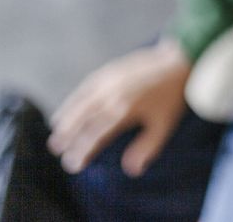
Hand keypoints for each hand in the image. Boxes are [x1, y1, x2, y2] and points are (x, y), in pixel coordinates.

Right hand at [48, 39, 190, 176]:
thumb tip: (130, 170)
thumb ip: (147, 148)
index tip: (73, 164)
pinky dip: (73, 99)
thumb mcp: (163, 125)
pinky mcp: (107, 71)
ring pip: (79, 102)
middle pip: (81, 119)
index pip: (95, 136)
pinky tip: (68, 108)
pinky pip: (84, 87)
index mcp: (123, 111)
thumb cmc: (171, 97)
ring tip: (56, 133)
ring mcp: (107, 81)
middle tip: (57, 150)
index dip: (82, 151)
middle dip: (67, 136)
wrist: (177, 62)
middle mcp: (110, 95)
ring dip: (65, 118)